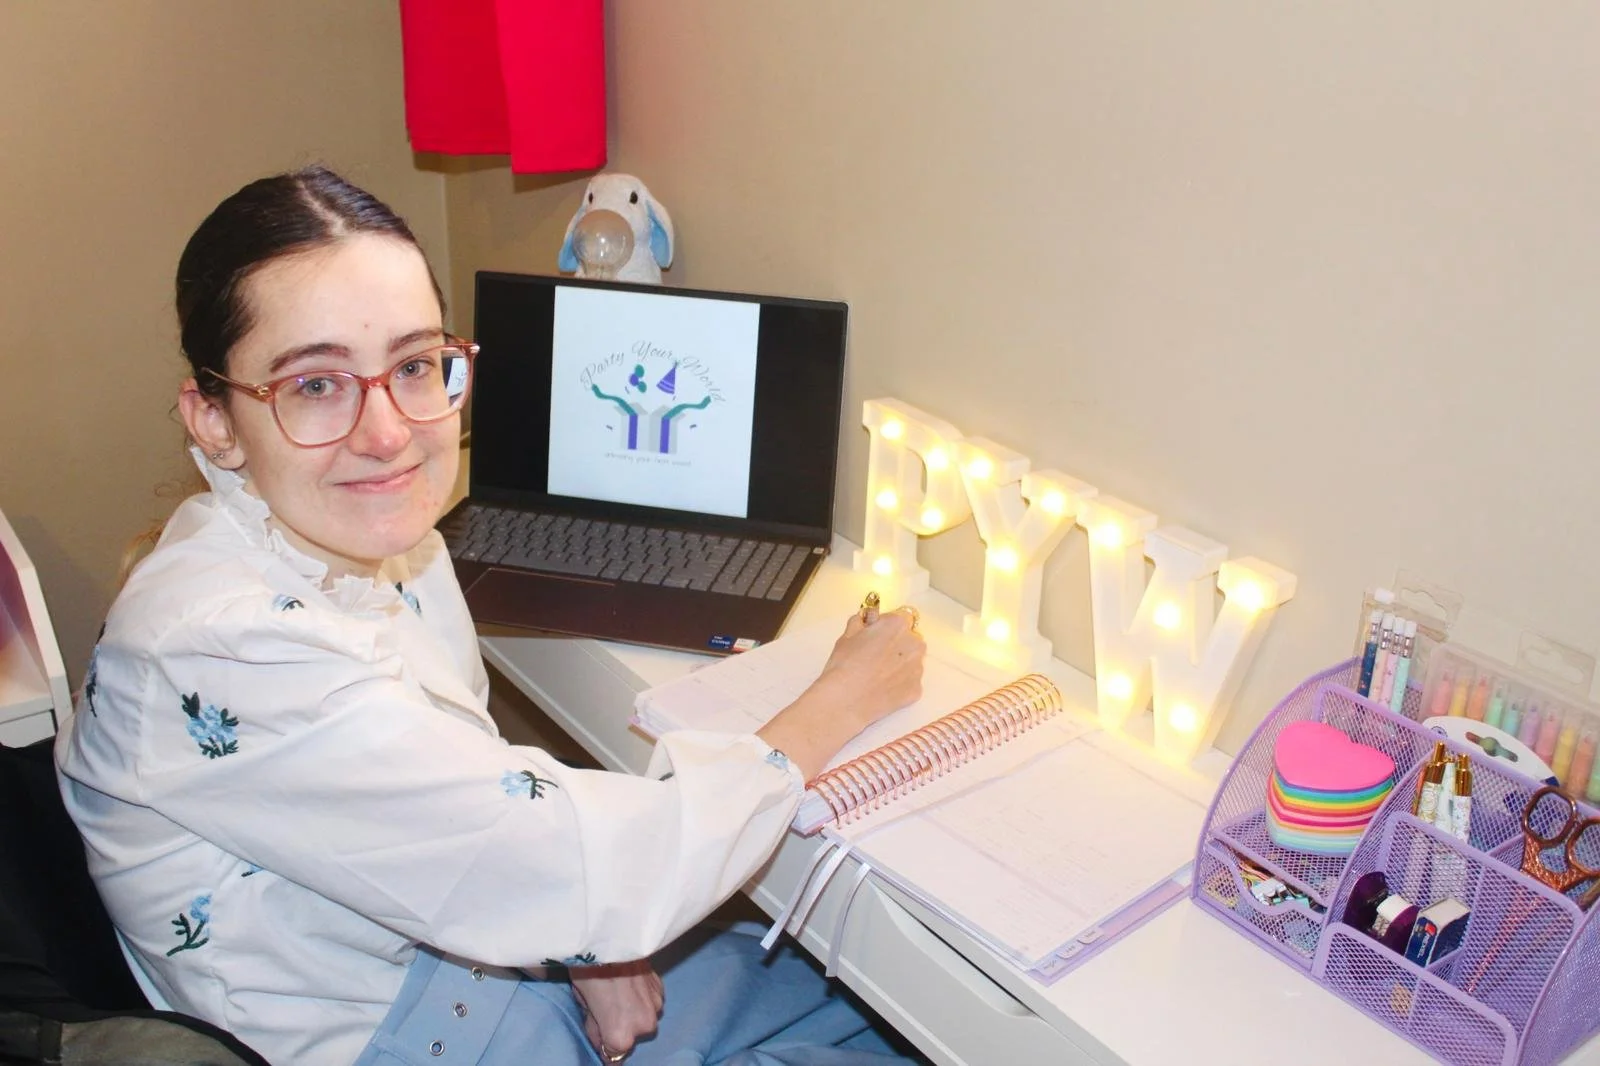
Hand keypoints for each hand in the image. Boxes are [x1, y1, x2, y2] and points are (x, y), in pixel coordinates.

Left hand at [569, 959, 662, 1060]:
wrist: (611, 936)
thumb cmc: (589, 970)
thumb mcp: (582, 1004)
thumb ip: (594, 1028)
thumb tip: (601, 1039)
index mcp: (621, 1035)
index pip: (614, 1057)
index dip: (604, 1046)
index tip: (599, 1034)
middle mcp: (644, 1025)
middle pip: (631, 1038)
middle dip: (619, 1029)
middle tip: (604, 1008)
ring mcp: (656, 1007)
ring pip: (643, 1019)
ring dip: (633, 1013)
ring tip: (618, 993)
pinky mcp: (662, 989)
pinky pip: (651, 1002)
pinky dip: (642, 998)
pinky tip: (629, 984)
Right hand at [815, 608, 925, 728]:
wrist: (846, 700)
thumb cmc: (844, 664)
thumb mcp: (847, 636)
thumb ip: (861, 622)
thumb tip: (867, 618)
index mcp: (897, 624)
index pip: (902, 617)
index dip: (888, 626)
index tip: (878, 635)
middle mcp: (913, 643)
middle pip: (910, 639)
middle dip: (898, 644)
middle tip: (877, 657)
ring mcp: (918, 668)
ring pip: (912, 661)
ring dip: (900, 664)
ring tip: (879, 675)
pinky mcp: (917, 689)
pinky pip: (910, 682)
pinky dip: (900, 684)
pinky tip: (882, 689)